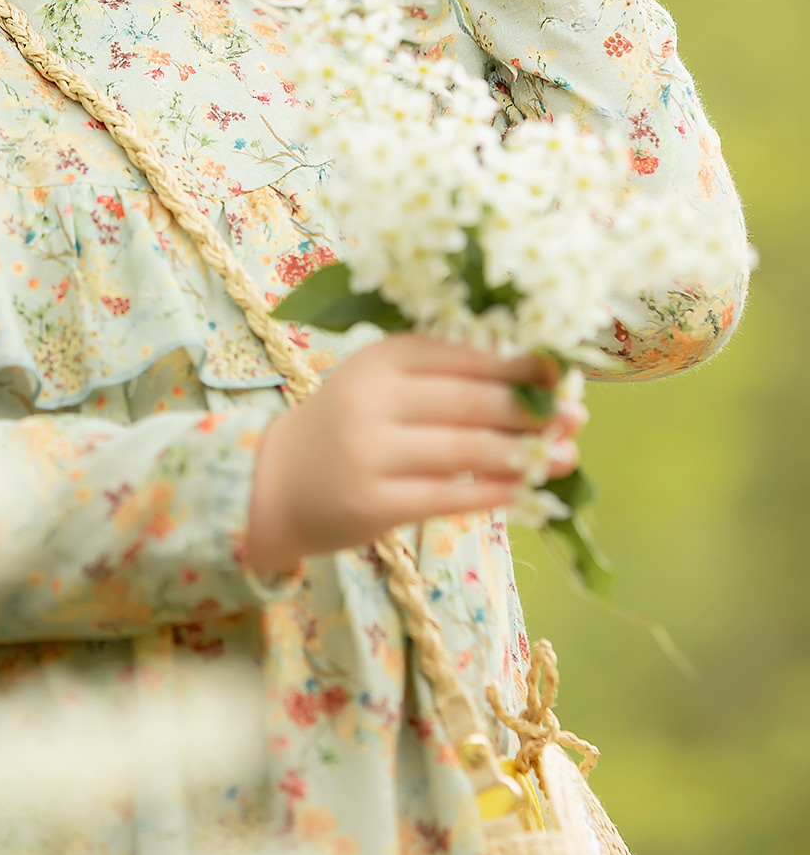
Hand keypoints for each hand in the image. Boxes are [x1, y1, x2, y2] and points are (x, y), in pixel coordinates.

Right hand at [245, 336, 584, 577]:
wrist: (277, 483)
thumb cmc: (348, 425)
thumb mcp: (382, 381)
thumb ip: (445, 374)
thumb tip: (539, 380)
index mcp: (383, 356)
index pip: (466, 352)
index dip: (522, 360)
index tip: (564, 371)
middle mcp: (374, 397)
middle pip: (474, 400)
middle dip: (534, 409)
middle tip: (576, 416)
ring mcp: (370, 451)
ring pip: (468, 450)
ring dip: (527, 454)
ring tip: (565, 457)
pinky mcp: (372, 502)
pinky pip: (451, 496)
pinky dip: (495, 492)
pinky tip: (525, 490)